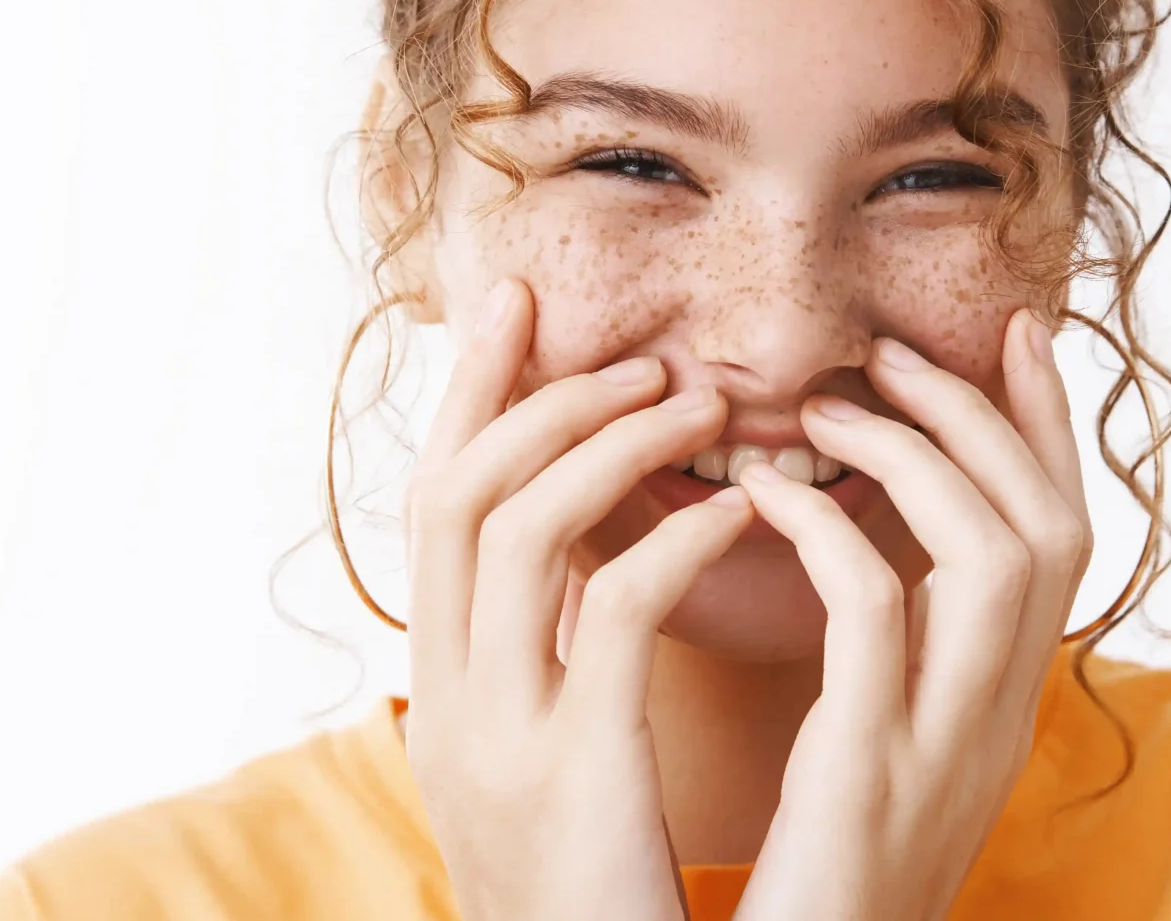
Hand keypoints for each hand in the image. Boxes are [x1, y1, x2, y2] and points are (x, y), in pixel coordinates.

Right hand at [402, 277, 753, 920]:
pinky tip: (736, 510)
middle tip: (624, 337)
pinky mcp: (573, 774)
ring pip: (511, 527)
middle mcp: (450, 703)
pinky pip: (609, 614)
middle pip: (450, 494)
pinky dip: (668, 539)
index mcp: (447, 696)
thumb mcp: (553, 772)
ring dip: (605, 443)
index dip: (472, 398)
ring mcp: (498, 738)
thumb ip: (553, 667)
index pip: (435, 509)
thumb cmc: (597, 904)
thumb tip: (586, 564)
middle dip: (526, 391)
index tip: (520, 309)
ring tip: (695, 403)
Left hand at [732, 310, 1091, 920]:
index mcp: (1002, 710)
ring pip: (995, 558)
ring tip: (821, 410)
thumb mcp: (878, 758)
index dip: (1048, 429)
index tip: (1012, 333)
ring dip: (914, 459)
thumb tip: (862, 549)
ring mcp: (946, 749)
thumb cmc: (814, 882)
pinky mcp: (871, 775)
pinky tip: (758, 497)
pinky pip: (876, 616)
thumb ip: (894, 663)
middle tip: (893, 352)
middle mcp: (999, 724)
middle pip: (1053, 532)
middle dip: (986, 418)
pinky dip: (824, 533)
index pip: (1065, 541)